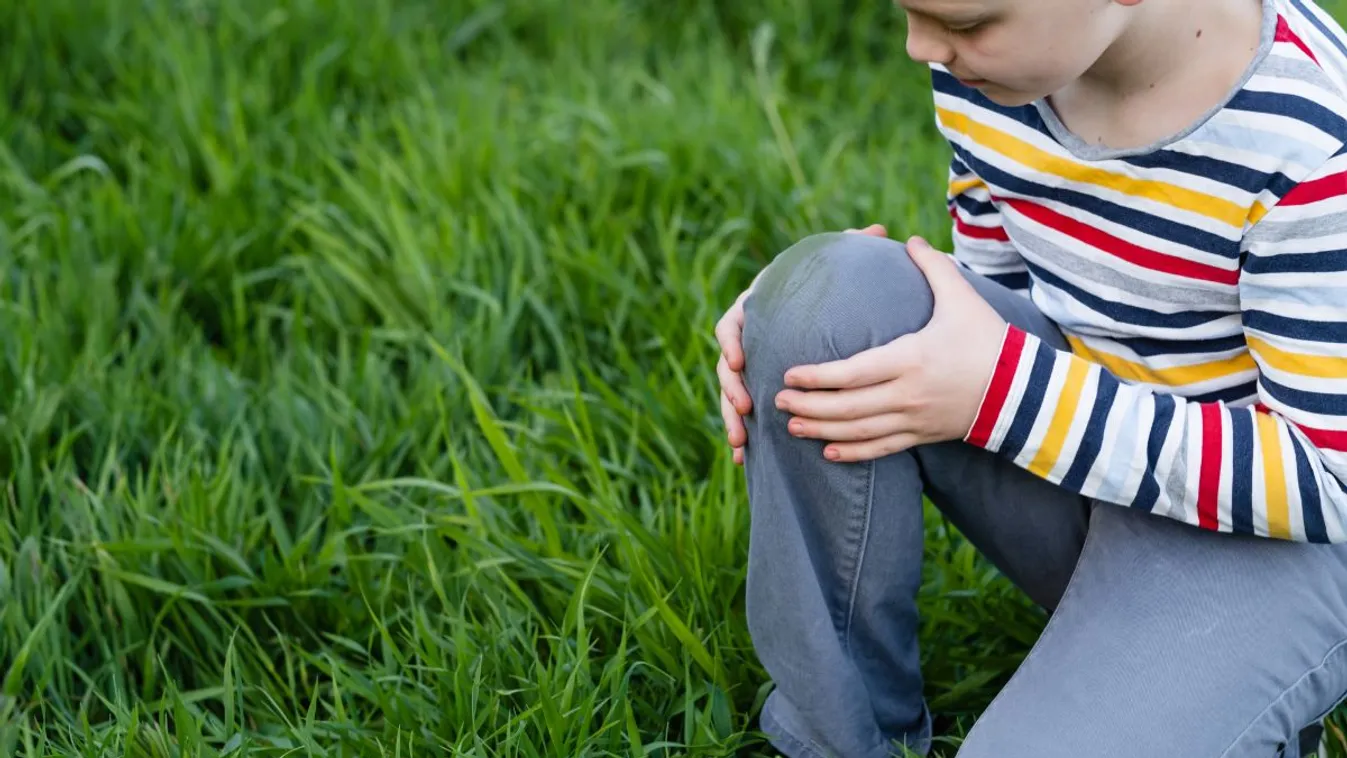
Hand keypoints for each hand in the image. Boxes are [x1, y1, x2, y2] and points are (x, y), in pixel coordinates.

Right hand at [716, 224, 888, 464]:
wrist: (836, 315)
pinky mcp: (760, 390)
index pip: (732, 323)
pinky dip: (742, 433)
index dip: (730, 342)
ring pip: (731, 394)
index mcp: (760, 309)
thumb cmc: (838, 289)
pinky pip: (744, 414)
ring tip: (741, 441)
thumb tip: (878, 232)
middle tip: (745, 408)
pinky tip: (742, 458)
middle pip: (727, 366)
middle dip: (730, 390)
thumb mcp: (842, 269)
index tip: (739, 361)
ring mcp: (753, 368)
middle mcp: (751, 340)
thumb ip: (853, 250)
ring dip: (732, 418)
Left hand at [774, 236, 1007, 462]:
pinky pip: (881, 449)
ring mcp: (914, 419)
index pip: (854, 373)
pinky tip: (829, 452)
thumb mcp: (962, 299)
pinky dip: (853, 453)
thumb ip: (933, 267)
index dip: (819, 377)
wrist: (1022, 391)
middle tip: (778, 401)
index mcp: (912, 359)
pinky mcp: (921, 436)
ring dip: (822, 431)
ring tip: (791, 427)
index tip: (790, 375)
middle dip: (809, 406)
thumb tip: (910, 239)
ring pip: (859, 431)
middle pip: (848, 407)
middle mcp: (908, 394)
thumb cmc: (987, 340)